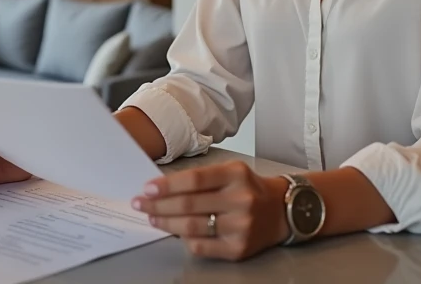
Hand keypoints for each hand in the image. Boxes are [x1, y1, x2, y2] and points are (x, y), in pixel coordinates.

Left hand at [131, 160, 289, 260]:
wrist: (280, 211)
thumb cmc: (248, 188)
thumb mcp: (230, 172)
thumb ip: (201, 178)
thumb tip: (162, 188)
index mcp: (236, 175)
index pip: (195, 179)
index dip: (167, 185)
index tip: (147, 188)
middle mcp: (240, 200)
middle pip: (189, 205)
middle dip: (159, 205)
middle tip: (141, 204)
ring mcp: (240, 226)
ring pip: (192, 227)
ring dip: (166, 223)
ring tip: (152, 217)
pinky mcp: (238, 248)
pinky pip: (202, 246)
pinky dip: (184, 240)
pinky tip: (175, 232)